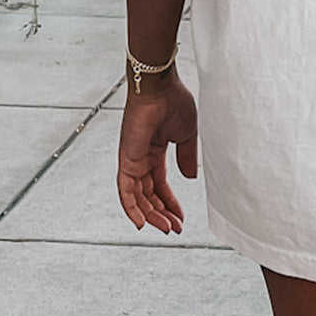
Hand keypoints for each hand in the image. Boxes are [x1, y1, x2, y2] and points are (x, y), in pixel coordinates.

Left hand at [117, 68, 197, 233]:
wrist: (160, 87)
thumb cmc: (173, 101)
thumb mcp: (187, 135)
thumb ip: (187, 157)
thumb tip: (190, 178)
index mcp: (156, 151)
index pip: (161, 185)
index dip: (170, 203)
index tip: (180, 218)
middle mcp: (141, 158)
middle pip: (149, 195)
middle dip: (162, 213)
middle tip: (174, 228)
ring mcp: (132, 160)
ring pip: (138, 197)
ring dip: (151, 215)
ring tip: (166, 228)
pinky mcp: (126, 160)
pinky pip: (125, 190)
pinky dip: (131, 208)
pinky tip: (141, 223)